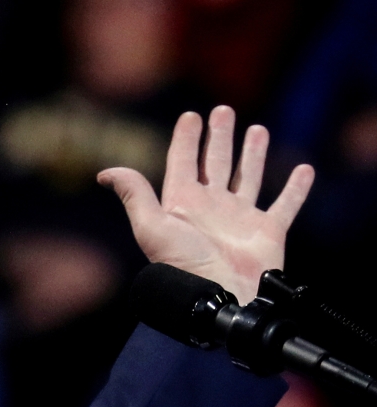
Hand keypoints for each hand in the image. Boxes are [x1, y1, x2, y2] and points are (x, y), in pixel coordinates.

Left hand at [97, 105, 314, 303]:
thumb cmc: (183, 264)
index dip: (186, 138)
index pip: (183, 161)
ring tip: (257, 130)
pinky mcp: (268, 232)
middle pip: (216, 162)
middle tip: (223, 110)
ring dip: (253, 154)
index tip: (190, 115)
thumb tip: (104, 173)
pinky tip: (304, 169)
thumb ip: (134, 194)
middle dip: (219, 136)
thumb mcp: (151, 226)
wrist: (219, 296)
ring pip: (248, 177)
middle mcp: (211, 206)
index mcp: (183, 203)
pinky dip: (296, 188)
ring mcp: (240, 218)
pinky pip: (285, 204)